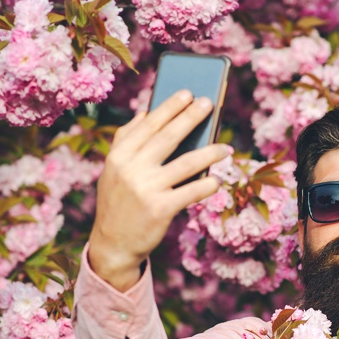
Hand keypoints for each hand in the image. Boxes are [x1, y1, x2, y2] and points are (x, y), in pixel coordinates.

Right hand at [88, 90, 230, 290]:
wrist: (113, 245)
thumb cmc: (119, 203)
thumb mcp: (114, 171)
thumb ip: (126, 142)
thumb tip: (146, 113)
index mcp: (119, 156)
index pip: (148, 125)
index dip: (170, 107)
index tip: (188, 93)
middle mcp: (131, 169)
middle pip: (168, 137)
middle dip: (191, 117)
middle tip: (209, 104)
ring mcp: (146, 189)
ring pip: (187, 163)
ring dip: (210, 152)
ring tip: (225, 148)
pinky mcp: (161, 208)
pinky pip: (192, 192)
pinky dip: (208, 185)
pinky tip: (218, 181)